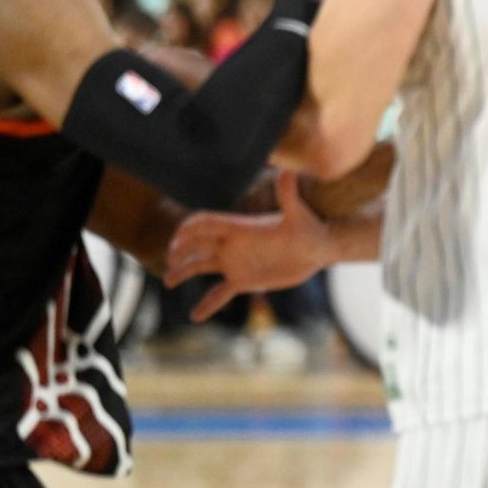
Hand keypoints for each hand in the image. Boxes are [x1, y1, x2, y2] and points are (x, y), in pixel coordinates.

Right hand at [165, 172, 334, 321]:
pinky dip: (208, 304)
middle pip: (198, 243)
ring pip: (201, 265)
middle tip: (170, 259)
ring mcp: (236, 262)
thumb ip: (288, 195)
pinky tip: (195, 316)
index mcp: (240, 227)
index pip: (207, 223)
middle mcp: (233, 244)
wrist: (319, 250)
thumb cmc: (310, 229)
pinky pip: (220, 293)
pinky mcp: (244, 280)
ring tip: (168, 281)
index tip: (178, 240)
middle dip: (180, 249)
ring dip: (183, 272)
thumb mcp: (298, 214)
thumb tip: (289, 170)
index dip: (190, 229)